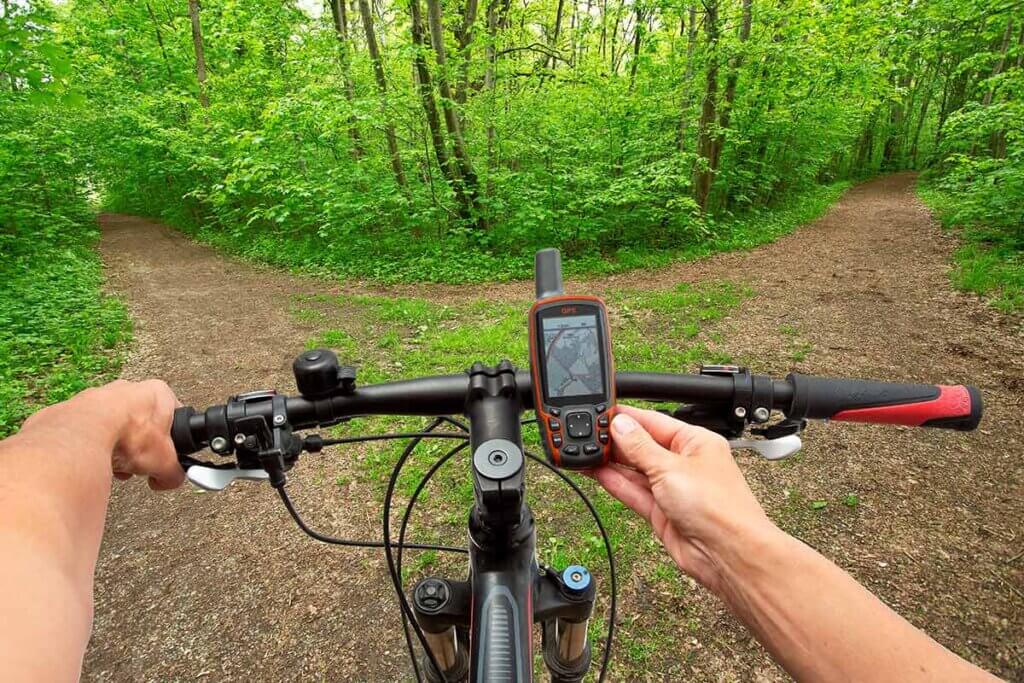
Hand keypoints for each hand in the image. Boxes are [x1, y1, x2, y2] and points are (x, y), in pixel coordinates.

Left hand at [25, 379, 185, 490]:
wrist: (83, 435)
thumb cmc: (126, 434)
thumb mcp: (164, 463)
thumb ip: (173, 473)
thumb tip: (171, 480)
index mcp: (158, 394)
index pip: (173, 416)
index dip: (170, 441)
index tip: (164, 455)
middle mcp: (129, 388)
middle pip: (141, 422)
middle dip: (140, 445)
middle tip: (139, 463)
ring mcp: (99, 395)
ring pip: (114, 426)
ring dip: (117, 448)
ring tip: (116, 465)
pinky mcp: (75, 408)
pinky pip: (90, 431)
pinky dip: (94, 446)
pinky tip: (96, 460)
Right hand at [594, 406, 774, 592]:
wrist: (728, 554)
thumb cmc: (718, 507)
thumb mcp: (671, 467)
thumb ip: (640, 447)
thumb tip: (621, 425)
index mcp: (695, 442)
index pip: (654, 422)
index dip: (627, 418)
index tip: (602, 413)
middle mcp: (684, 464)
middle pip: (643, 446)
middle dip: (616, 441)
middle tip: (588, 434)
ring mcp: (672, 489)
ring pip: (635, 470)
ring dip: (611, 462)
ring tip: (585, 451)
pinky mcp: (662, 512)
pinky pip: (633, 492)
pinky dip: (614, 482)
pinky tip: (596, 472)